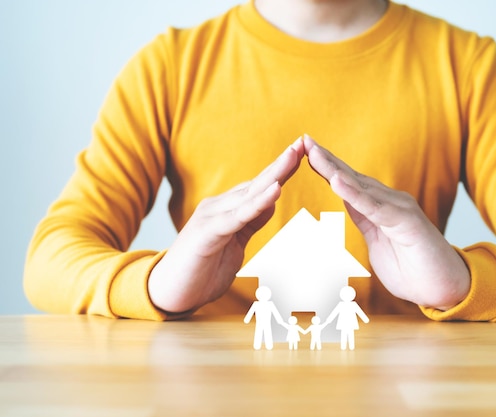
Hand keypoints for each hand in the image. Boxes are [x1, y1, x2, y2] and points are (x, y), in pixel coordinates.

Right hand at [148, 137, 305, 312]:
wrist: (167, 294)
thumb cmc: (201, 270)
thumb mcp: (235, 243)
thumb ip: (250, 222)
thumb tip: (271, 202)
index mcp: (227, 209)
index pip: (260, 186)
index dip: (282, 170)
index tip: (305, 153)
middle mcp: (218, 207)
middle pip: (257, 182)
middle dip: (283, 163)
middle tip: (305, 143)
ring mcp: (211, 217)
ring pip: (249, 193)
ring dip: (274, 174)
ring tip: (294, 155)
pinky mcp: (207, 232)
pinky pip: (237, 216)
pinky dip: (258, 202)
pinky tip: (275, 189)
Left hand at [304, 135, 469, 309]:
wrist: (446, 289)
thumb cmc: (413, 270)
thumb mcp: (377, 243)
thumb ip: (364, 221)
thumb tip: (348, 204)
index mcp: (379, 207)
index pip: (348, 184)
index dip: (326, 168)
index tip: (305, 152)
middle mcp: (389, 202)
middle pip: (351, 178)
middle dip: (326, 160)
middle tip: (304, 140)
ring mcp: (399, 209)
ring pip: (360, 187)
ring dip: (335, 170)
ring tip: (313, 154)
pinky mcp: (406, 222)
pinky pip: (375, 207)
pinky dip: (354, 194)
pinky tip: (336, 181)